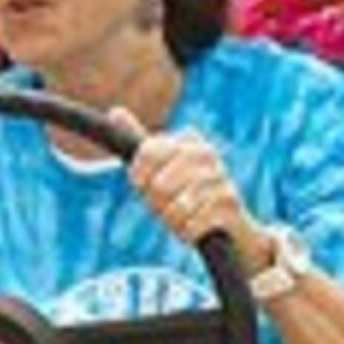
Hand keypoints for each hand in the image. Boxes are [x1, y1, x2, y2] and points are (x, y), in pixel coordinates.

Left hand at [124, 122, 260, 253]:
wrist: (229, 224)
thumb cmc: (186, 195)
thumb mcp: (161, 168)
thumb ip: (141, 143)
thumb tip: (114, 111)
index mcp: (188, 139)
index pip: (146, 152)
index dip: (139, 178)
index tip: (145, 187)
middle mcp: (206, 152)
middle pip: (158, 185)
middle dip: (157, 204)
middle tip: (168, 206)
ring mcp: (220, 176)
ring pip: (175, 207)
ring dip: (172, 220)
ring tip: (182, 217)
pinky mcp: (229, 202)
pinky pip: (191, 224)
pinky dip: (187, 232)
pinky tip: (195, 227)